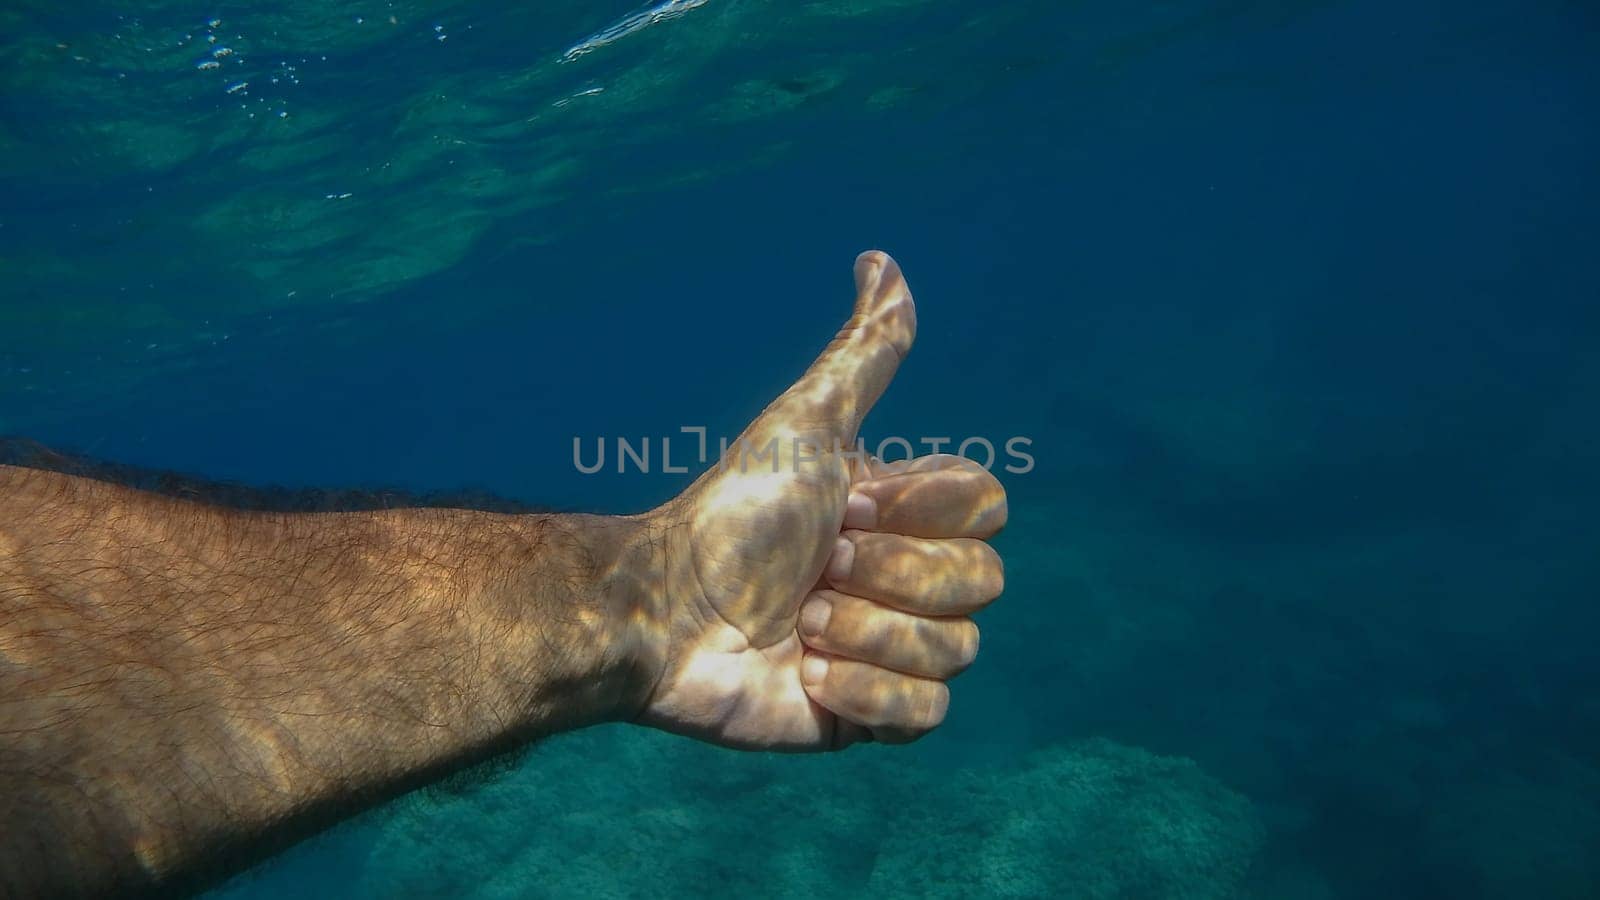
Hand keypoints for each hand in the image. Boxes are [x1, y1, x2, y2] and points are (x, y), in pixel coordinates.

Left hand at [635, 251, 1006, 749]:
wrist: (663, 613)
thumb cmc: (730, 514)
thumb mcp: (805, 424)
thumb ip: (864, 353)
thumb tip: (882, 258)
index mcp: (908, 515)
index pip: (990, 510)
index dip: (920, 512)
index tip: (844, 505)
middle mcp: (912, 581)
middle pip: (981, 583)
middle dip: (888, 573)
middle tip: (813, 568)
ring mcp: (896, 653)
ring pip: (957, 651)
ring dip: (866, 632)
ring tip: (798, 621)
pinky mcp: (874, 719)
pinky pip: (927, 718)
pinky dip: (865, 695)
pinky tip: (805, 674)